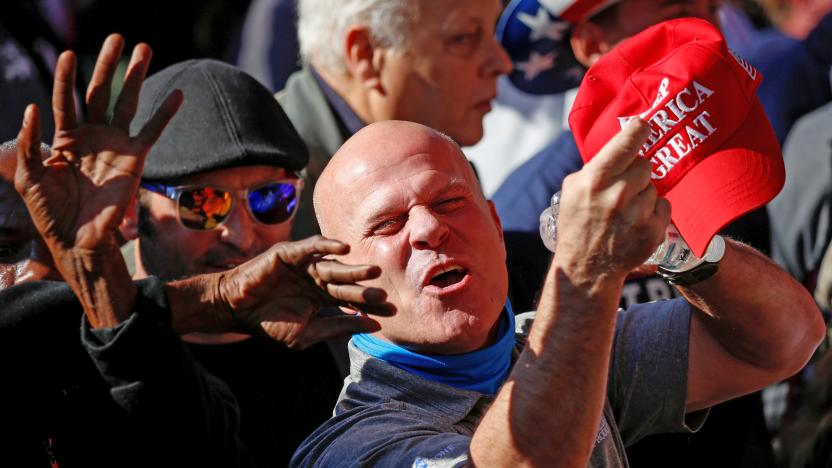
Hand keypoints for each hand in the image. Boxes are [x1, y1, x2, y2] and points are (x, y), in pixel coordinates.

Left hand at [15, 34, 181, 256]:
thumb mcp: (28, 176)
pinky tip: (177, 95)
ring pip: (127, 103)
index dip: (66, 78)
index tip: (69, 54)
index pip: (65, 99)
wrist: (78, 239)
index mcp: (65, 138)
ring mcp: (116, 146)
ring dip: (136, 76)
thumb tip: (34, 108)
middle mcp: (93, 136)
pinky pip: (153, 132)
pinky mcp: (136, 159)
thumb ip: (30, 143)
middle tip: (117, 37)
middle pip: (100, 92)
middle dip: (107, 65)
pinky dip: (165, 113)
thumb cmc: (50, 211)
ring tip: (144, 47)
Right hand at [214, 236, 394, 348]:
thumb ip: (339, 327)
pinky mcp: (291, 253)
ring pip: (334, 266)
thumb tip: (373, 325)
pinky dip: (327, 245)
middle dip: (365, 289)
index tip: (391, 311)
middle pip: (347, 284)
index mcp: (323, 296)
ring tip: (373, 271)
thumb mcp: (308, 332)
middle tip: (385, 295)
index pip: (352, 300)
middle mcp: (317, 278)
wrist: (236, 311)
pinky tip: (344, 248)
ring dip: (354, 269)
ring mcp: (305, 265)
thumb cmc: (269, 324)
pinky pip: (313, 246)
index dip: (370, 305)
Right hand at [554, 121, 670, 283]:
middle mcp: (618, 193)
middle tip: (623, 188)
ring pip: (654, 186)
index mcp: (595, 178)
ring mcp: (638, 213)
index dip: (639, 129)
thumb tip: (620, 143)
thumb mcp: (572, 189)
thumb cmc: (577, 224)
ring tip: (625, 211)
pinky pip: (664, 206)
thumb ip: (595, 166)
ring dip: (644, 195)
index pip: (628, 141)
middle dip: (636, 173)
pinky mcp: (654, 230)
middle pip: (645, 164)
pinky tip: (636, 223)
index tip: (644, 125)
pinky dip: (653, 212)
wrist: (586, 268)